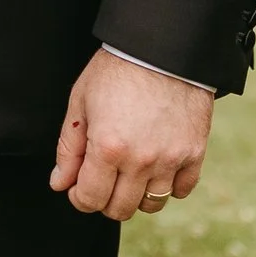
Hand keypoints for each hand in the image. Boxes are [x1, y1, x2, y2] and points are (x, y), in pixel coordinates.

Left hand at [51, 49, 213, 219]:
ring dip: (136, 195)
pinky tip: (156, 167)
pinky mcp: (195, 152)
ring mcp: (171, 159)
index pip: (90, 199)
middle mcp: (141, 160)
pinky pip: (182, 190)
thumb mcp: (80, 102)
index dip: (79, 197)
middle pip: (120, 209)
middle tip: (102, 178)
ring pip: (152, 204)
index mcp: (108, 148)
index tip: (78, 186)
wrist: (162, 47)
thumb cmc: (116, 70)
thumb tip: (60, 184)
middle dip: (104, 199)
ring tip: (128, 172)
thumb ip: (68, 149)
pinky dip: (168, 186)